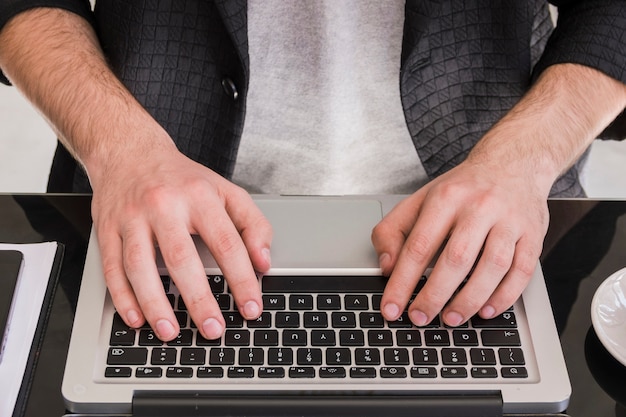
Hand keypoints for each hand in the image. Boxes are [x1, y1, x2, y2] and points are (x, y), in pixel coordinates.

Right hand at [91, 144, 271, 340]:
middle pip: (182, 257)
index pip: (227, 243)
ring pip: (140, 265)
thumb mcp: (226, 191)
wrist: (130, 153)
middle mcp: (164, 205)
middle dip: (199, 299)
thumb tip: (263, 262)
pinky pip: (112, 267)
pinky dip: (123, 297)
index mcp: (200, 197)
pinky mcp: (107, 229)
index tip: (251, 307)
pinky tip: (136, 318)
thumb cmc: (182, 179)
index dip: (242, 279)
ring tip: (171, 332)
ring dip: (155, 303)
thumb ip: (252, 224)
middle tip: (214, 330)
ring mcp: (132, 218)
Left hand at [372, 160, 549, 326]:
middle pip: (456, 259)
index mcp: (446, 198)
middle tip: (420, 318)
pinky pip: (522, 270)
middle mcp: (479, 207)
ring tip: (451, 318)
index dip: (402, 282)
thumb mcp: (420, 199)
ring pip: (493, 266)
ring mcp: (509, 220)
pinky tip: (487, 309)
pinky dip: (505, 295)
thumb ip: (393, 230)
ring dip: (470, 299)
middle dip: (434, 295)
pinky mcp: (533, 233)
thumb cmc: (463, 188)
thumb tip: (387, 267)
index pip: (419, 246)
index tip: (392, 307)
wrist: (513, 163)